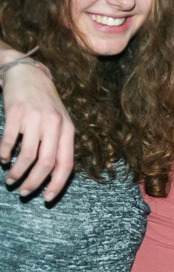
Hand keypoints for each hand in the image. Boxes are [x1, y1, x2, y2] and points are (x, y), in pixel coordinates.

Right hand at [1, 60, 74, 201]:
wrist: (28, 73)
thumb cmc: (44, 103)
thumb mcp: (59, 122)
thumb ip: (58, 144)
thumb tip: (53, 174)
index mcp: (68, 130)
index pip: (66, 164)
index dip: (57, 184)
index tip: (47, 198)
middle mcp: (55, 125)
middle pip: (46, 163)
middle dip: (34, 183)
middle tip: (23, 192)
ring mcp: (35, 118)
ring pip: (27, 156)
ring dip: (17, 172)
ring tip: (10, 179)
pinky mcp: (16, 112)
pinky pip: (9, 141)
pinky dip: (4, 154)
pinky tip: (3, 159)